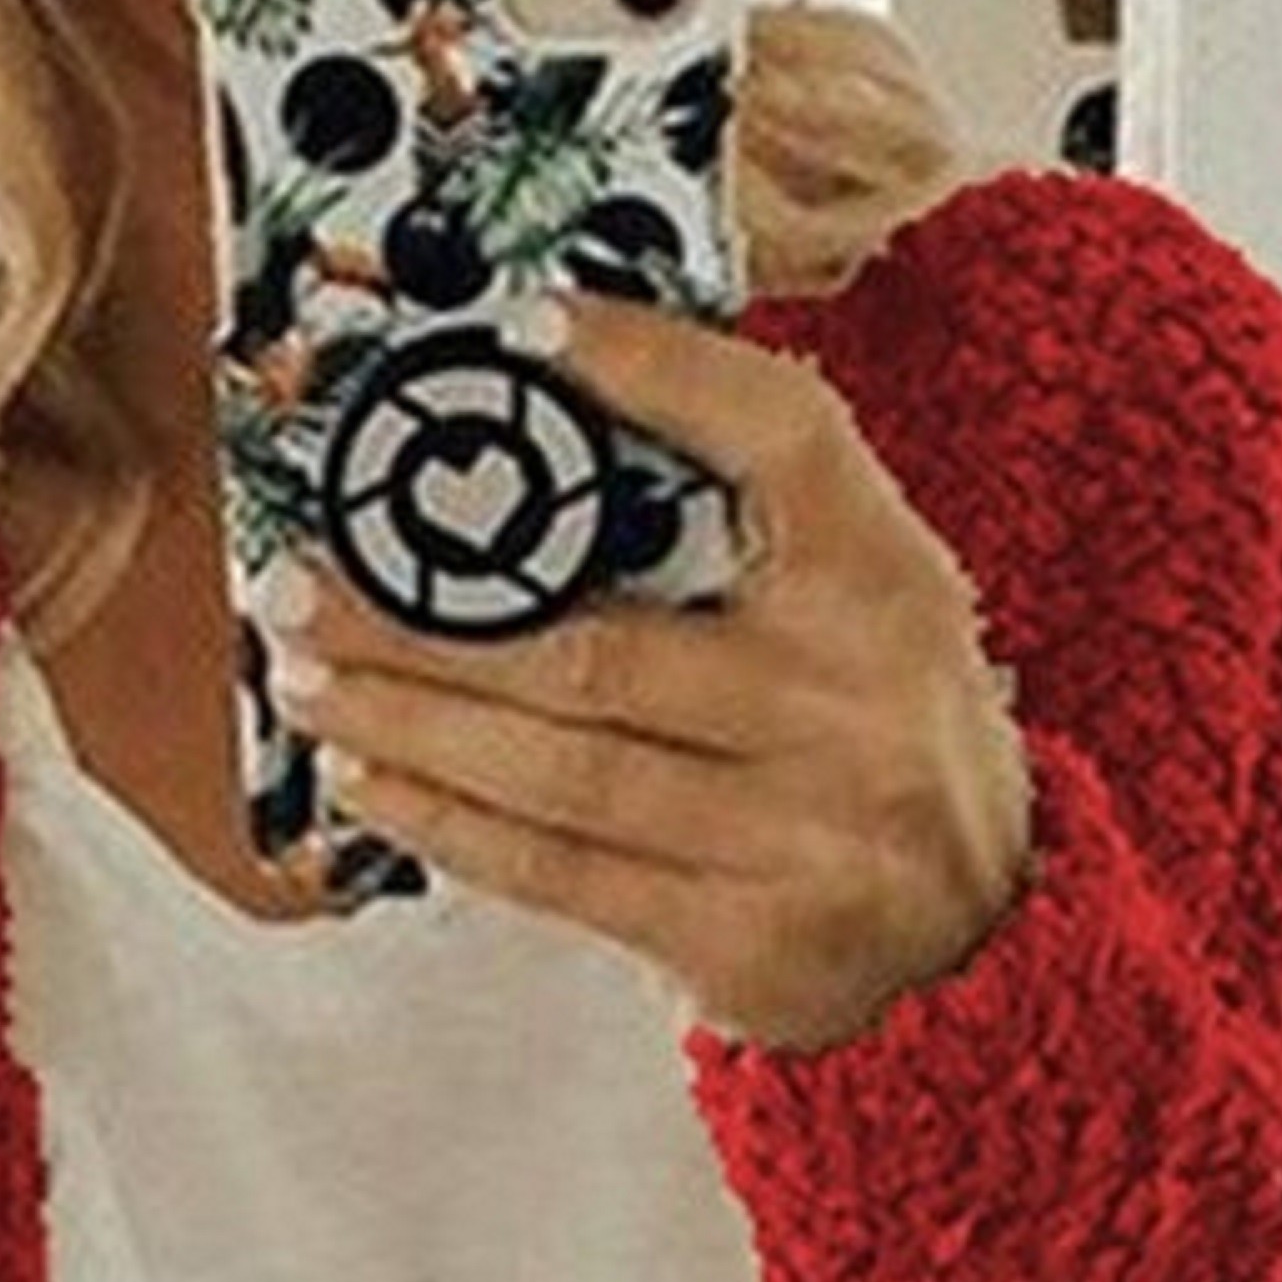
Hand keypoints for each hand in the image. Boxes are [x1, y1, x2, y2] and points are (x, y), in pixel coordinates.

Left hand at [253, 282, 1035, 1052]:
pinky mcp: (741, 938)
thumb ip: (752, 540)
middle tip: (299, 582)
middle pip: (596, 647)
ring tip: (308, 682)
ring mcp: (795, 831)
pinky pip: (561, 872)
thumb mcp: (871, 619)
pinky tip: (370, 782)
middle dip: (421, 621)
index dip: (660, 370)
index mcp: (889, 586)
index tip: (531, 327)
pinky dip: (449, 824)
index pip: (783, 439)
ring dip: (409, 725)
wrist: (981, 955)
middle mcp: (847, 704)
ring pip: (558, 768)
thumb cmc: (882, 755)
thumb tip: (539, 454)